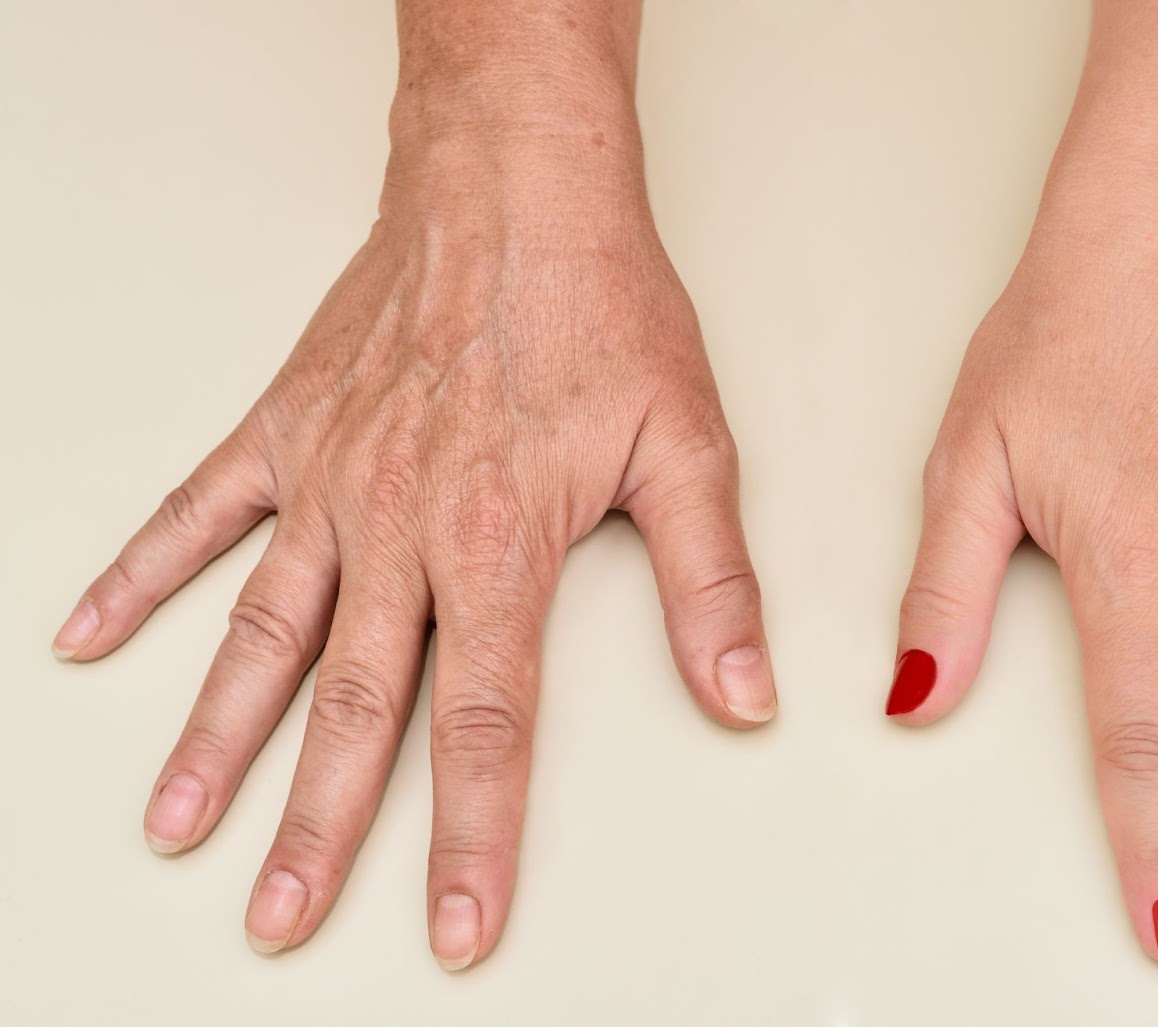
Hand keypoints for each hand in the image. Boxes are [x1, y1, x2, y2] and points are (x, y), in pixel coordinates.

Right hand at [51, 121, 775, 968]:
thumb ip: (708, 584)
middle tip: (282, 916)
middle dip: (319, 826)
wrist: (517, 190)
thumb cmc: (601, 305)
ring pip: (263, 634)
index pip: (484, 725)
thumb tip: (744, 695)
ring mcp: (330, 480)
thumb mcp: (687, 446)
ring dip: (217, 739)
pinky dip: (140, 575)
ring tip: (181, 828)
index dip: (470, 837)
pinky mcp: (287, 429)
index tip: (453, 924)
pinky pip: (198, 514)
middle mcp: (400, 526)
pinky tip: (91, 636)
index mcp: (500, 543)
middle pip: (353, 706)